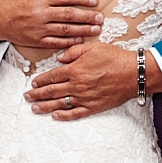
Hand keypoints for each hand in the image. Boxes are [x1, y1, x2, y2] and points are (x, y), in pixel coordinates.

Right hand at [0, 0, 102, 47]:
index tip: (95, 0)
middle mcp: (41, 14)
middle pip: (68, 15)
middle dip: (87, 16)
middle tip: (100, 18)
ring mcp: (38, 28)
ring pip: (64, 30)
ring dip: (82, 30)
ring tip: (96, 29)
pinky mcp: (35, 40)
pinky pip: (55, 42)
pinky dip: (68, 42)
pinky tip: (79, 40)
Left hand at [27, 42, 158, 119]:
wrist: (134, 73)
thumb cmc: (115, 58)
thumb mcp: (94, 47)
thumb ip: (74, 51)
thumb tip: (59, 58)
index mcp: (75, 69)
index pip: (52, 76)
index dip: (40, 80)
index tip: (33, 83)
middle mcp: (77, 85)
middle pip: (51, 91)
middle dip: (37, 95)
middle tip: (27, 97)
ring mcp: (84, 98)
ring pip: (59, 103)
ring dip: (45, 106)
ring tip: (34, 108)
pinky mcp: (93, 107)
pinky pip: (74, 114)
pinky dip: (63, 115)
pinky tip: (55, 115)